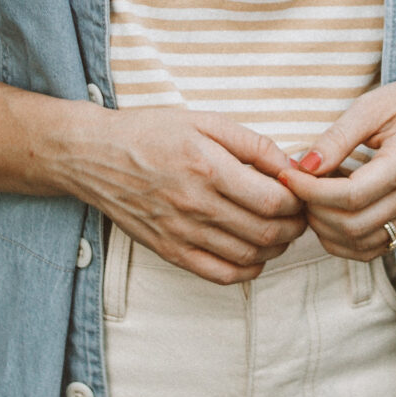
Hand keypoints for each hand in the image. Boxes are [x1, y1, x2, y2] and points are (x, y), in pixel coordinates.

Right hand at [72, 106, 306, 284]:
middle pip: (266, 232)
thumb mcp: (204, 122)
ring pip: (249, 256)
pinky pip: (220, 274)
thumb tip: (291, 165)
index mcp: (208, 169)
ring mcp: (181, 233)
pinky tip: (255, 254)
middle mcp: (196, 205)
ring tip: (280, 231)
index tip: (301, 192)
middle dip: (294, 226)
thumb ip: (252, 144)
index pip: (273, 200)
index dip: (298, 201)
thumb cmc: (150, 133)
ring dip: (277, 248)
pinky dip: (248, 269)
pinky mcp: (169, 251)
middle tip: (299, 214)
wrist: (94, 155)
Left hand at [274, 72, 395, 258]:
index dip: (311, 191)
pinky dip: (344, 239)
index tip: (288, 174)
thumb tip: (304, 166)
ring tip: (313, 198)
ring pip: (360, 245)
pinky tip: (333, 210)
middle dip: (313, 211)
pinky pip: (374, 248)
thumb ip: (338, 137)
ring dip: (326, 229)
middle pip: (352, 226)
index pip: (350, 195)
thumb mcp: (374, 105)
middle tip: (296, 186)